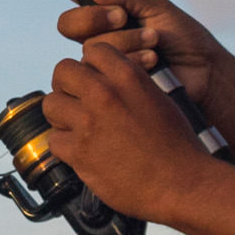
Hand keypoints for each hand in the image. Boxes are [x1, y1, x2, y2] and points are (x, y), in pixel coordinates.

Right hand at [27, 0, 234, 124]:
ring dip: (125, 41)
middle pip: (70, 22)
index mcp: (110, 8)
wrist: (202, 75)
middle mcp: (100, 32)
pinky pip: (102, 69)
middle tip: (123, 17)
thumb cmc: (184, 38)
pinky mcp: (108, 82)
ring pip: (90, 46)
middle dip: (95, 17)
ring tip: (154, 44)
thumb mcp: (158, 7)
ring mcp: (102, 59)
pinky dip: (130, 60)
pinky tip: (151, 62)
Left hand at [42, 36, 223, 221]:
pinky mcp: (80, 153)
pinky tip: (83, 153)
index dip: (91, 65)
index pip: (92, 50)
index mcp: (128, 77)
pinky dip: (65, 148)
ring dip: (62, 116)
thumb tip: (105, 77)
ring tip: (79, 129)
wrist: (182, 184)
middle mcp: (105, 94)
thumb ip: (129, 83)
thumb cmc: (176, 145)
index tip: (94, 80)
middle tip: (78, 103)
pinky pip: (54, 140)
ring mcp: (89, 123)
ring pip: (51, 104)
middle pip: (62, 72)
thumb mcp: (158, 99)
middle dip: (68, 86)